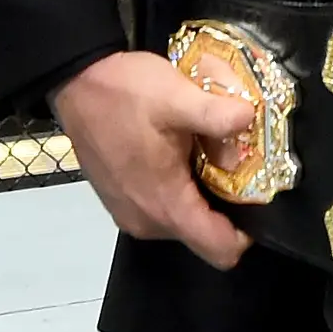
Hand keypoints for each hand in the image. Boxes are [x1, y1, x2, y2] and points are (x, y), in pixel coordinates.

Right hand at [49, 50, 253, 267]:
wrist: (75, 82)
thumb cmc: (122, 92)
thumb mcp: (175, 95)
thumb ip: (217, 113)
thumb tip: (250, 120)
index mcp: (165, 204)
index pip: (221, 250)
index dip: (247, 232)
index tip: (256, 198)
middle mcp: (146, 221)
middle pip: (204, 236)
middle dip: (224, 206)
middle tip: (230, 163)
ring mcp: (129, 214)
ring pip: (183, 223)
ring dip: (199, 196)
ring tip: (202, 154)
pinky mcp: (119, 202)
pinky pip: (162, 210)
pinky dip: (177, 191)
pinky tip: (177, 155)